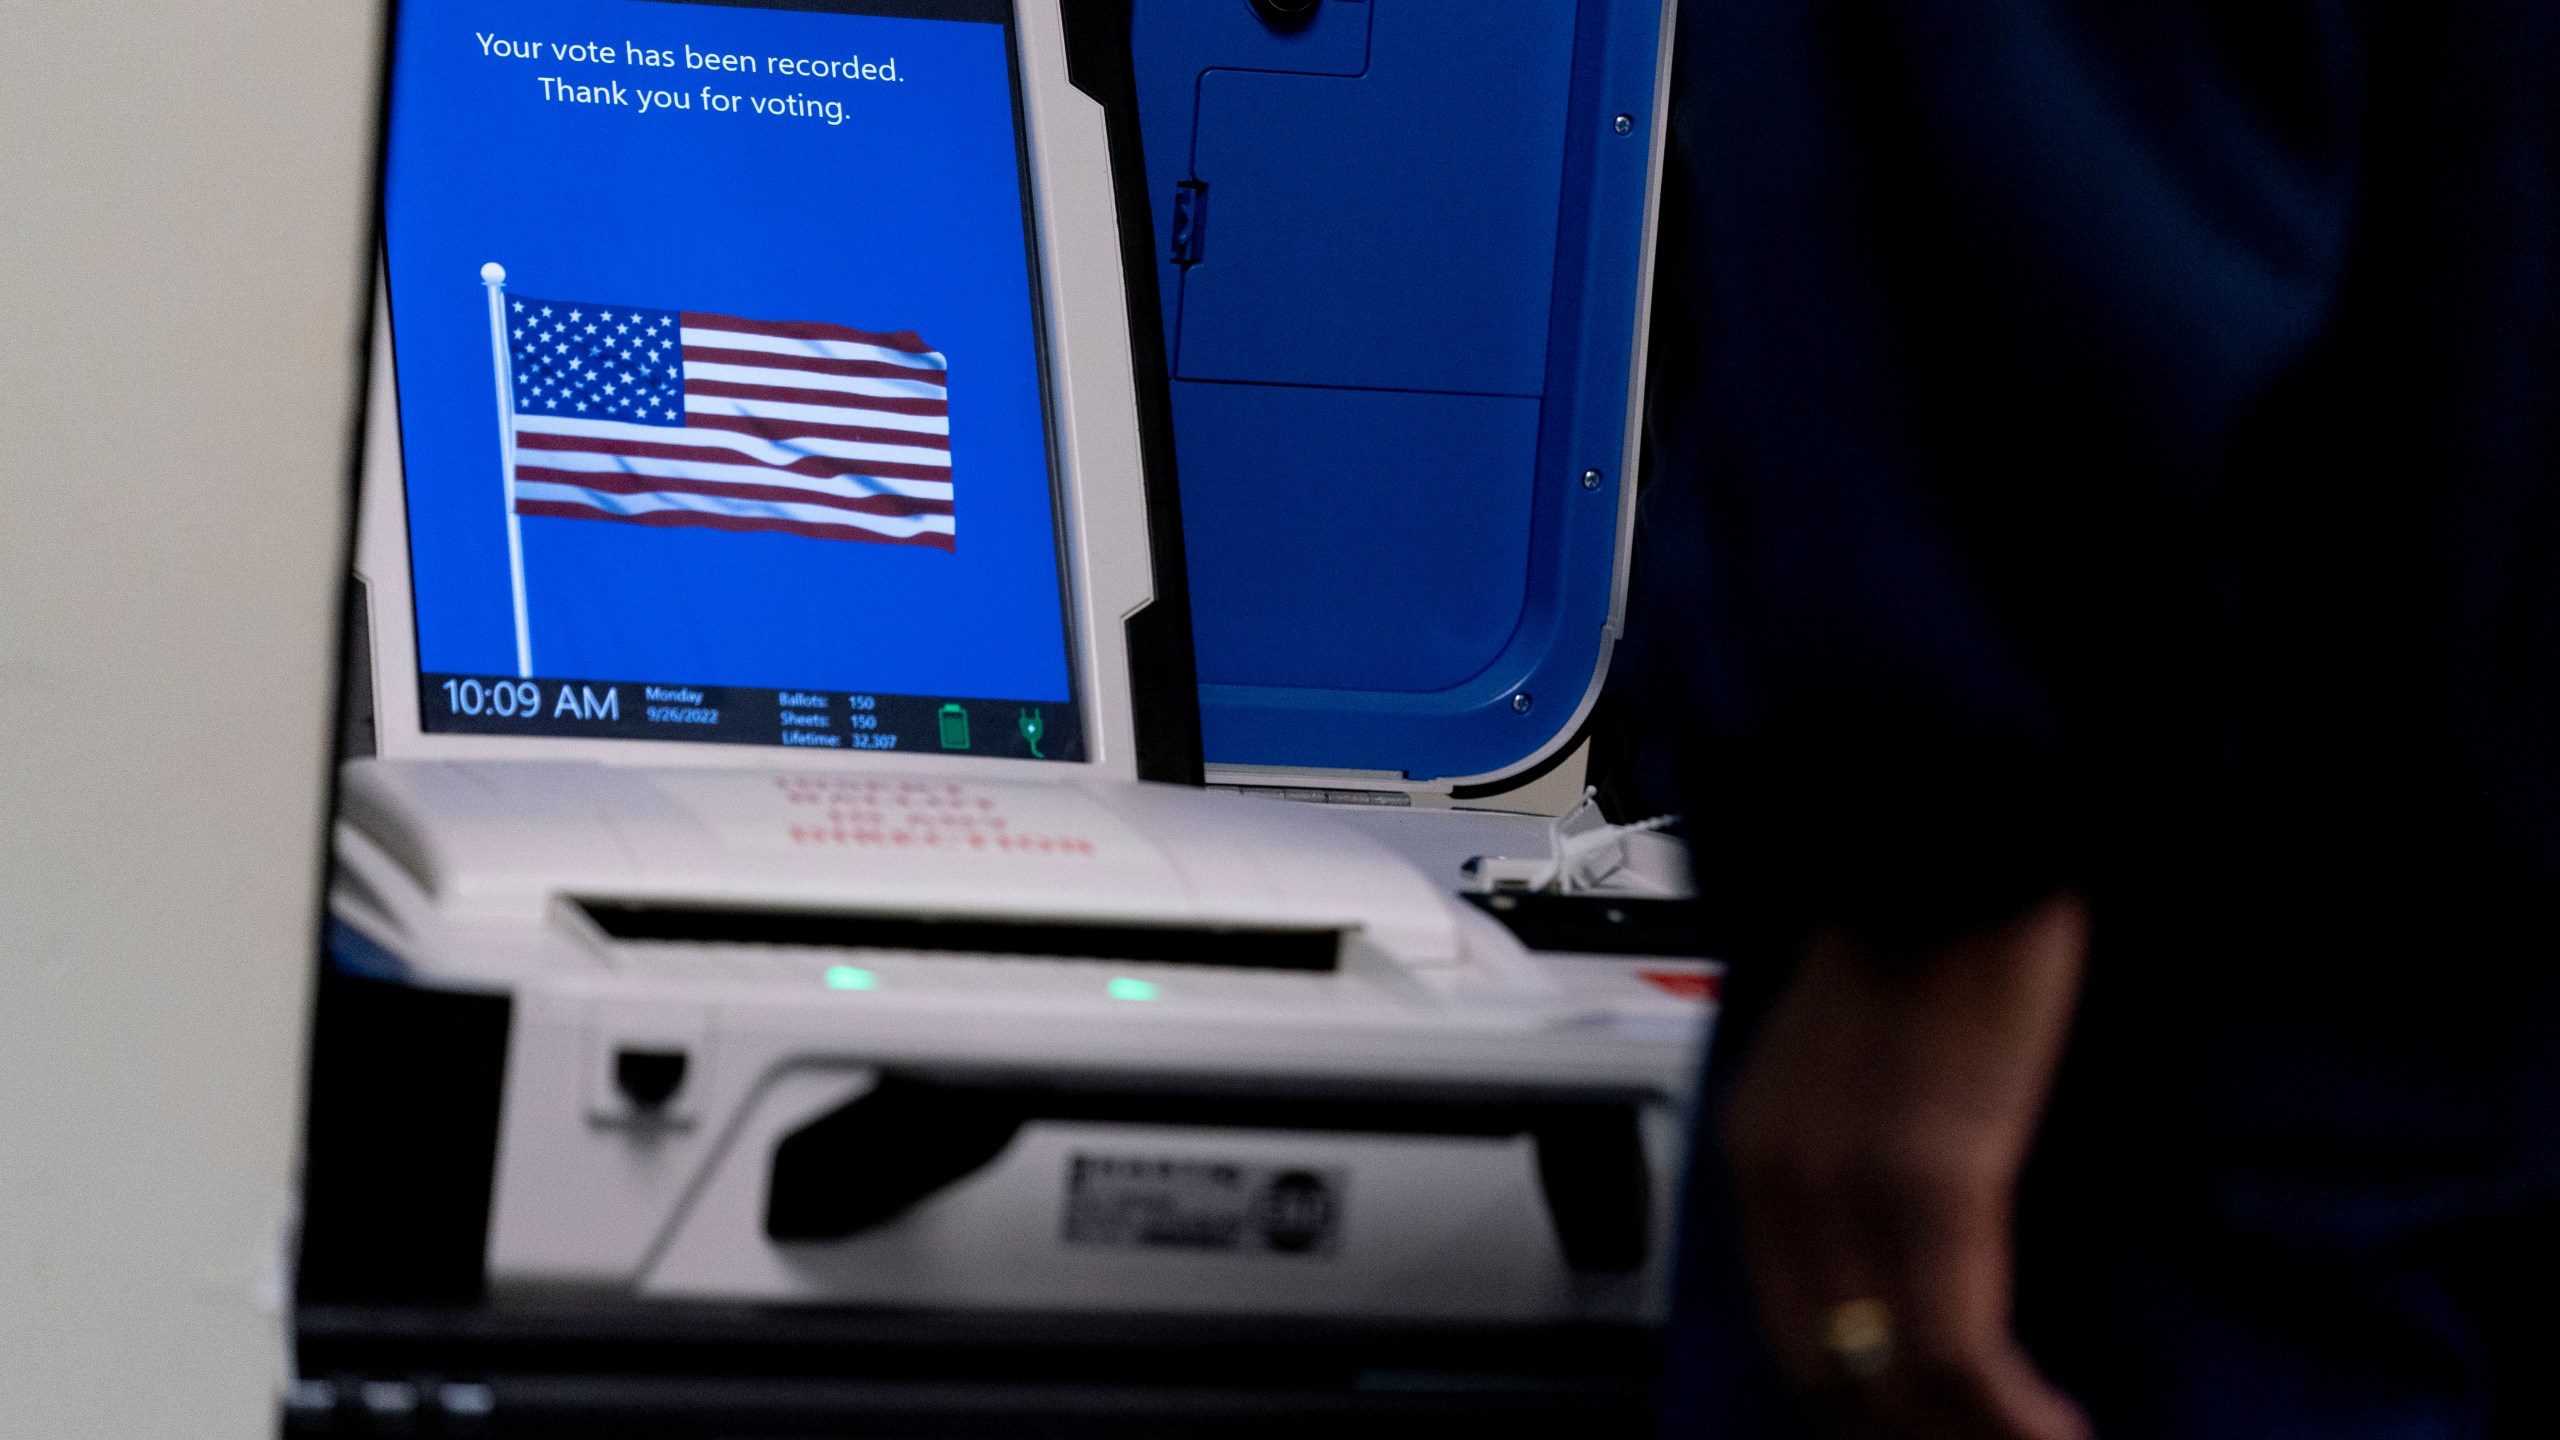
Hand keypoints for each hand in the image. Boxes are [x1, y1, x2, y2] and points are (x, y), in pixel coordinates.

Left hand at [1727, 892, 2093, 1439]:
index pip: (1799, 1334)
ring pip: (1898, 1378)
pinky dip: (2011, 1413)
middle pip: (1836, 1374)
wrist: (1952, 829)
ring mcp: (1851, 1181)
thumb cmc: (1929, 929)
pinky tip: (2058, 1434)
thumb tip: (1919, 1255)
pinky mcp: (1931, 1173)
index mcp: (1763, 1153)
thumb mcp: (1865, 1062)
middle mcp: (1785, 1177)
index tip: (1936, 1438)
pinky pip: (1957, 1343)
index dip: (1870, 1412)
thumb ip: (1868, 1155)